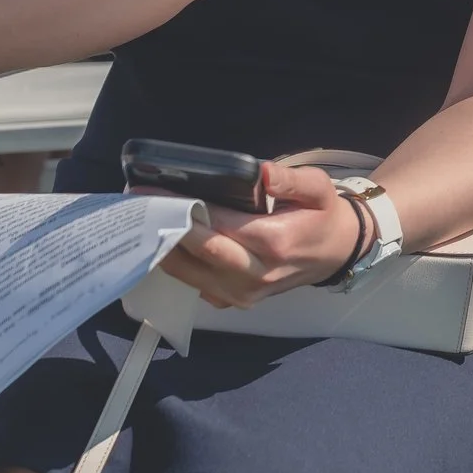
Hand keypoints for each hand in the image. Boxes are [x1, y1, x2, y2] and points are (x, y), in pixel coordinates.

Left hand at [152, 162, 360, 307]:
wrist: (336, 253)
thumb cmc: (323, 216)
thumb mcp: (319, 188)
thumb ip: (290, 179)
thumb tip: (261, 171)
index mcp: (274, 242)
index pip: (218, 226)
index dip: (185, 209)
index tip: (153, 191)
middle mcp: (254, 274)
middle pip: (197, 253)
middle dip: (165, 227)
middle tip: (136, 203)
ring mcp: (241, 294)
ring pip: (189, 273)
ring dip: (162, 247)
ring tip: (141, 219)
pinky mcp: (232, 301)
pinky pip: (194, 283)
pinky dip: (174, 264)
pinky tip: (161, 241)